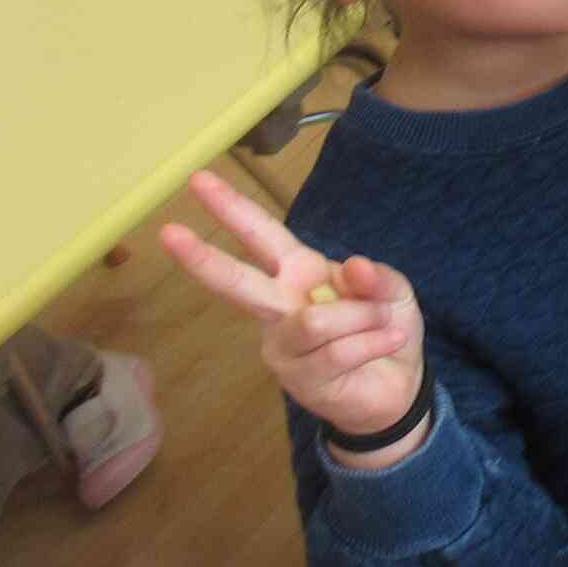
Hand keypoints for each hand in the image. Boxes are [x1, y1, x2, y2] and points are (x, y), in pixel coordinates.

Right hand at [159, 170, 427, 459]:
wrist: (398, 385)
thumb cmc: (384, 326)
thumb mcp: (392, 290)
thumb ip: (376, 276)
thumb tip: (351, 267)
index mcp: (299, 272)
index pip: (261, 235)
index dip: (233, 208)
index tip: (199, 181)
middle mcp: (279, 307)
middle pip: (238, 282)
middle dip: (204, 258)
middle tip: (169, 233)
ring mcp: (283, 346)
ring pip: (316, 321)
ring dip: (364, 318)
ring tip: (384, 322)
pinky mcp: (298, 378)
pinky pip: (340, 350)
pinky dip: (375, 341)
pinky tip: (388, 342)